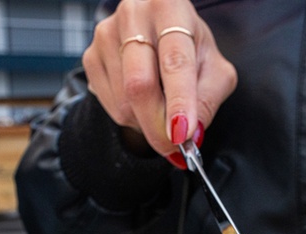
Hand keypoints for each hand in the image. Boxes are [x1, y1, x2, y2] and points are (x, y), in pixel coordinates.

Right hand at [81, 0, 237, 165]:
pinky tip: (142, 103)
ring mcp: (106, 34)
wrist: (159, 32)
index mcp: (170, 8)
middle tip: (173, 147)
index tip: (182, 133)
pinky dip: (131, 117)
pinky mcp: (91, 55)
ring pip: (124, 101)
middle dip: (158, 125)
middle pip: (140, 85)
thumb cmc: (189, 48)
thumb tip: (192, 133)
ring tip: (163, 112)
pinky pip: (110, 105)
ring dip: (146, 123)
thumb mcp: (214, 68)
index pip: (174, 61)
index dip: (179, 101)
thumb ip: (209, 99)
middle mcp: (134, 14)